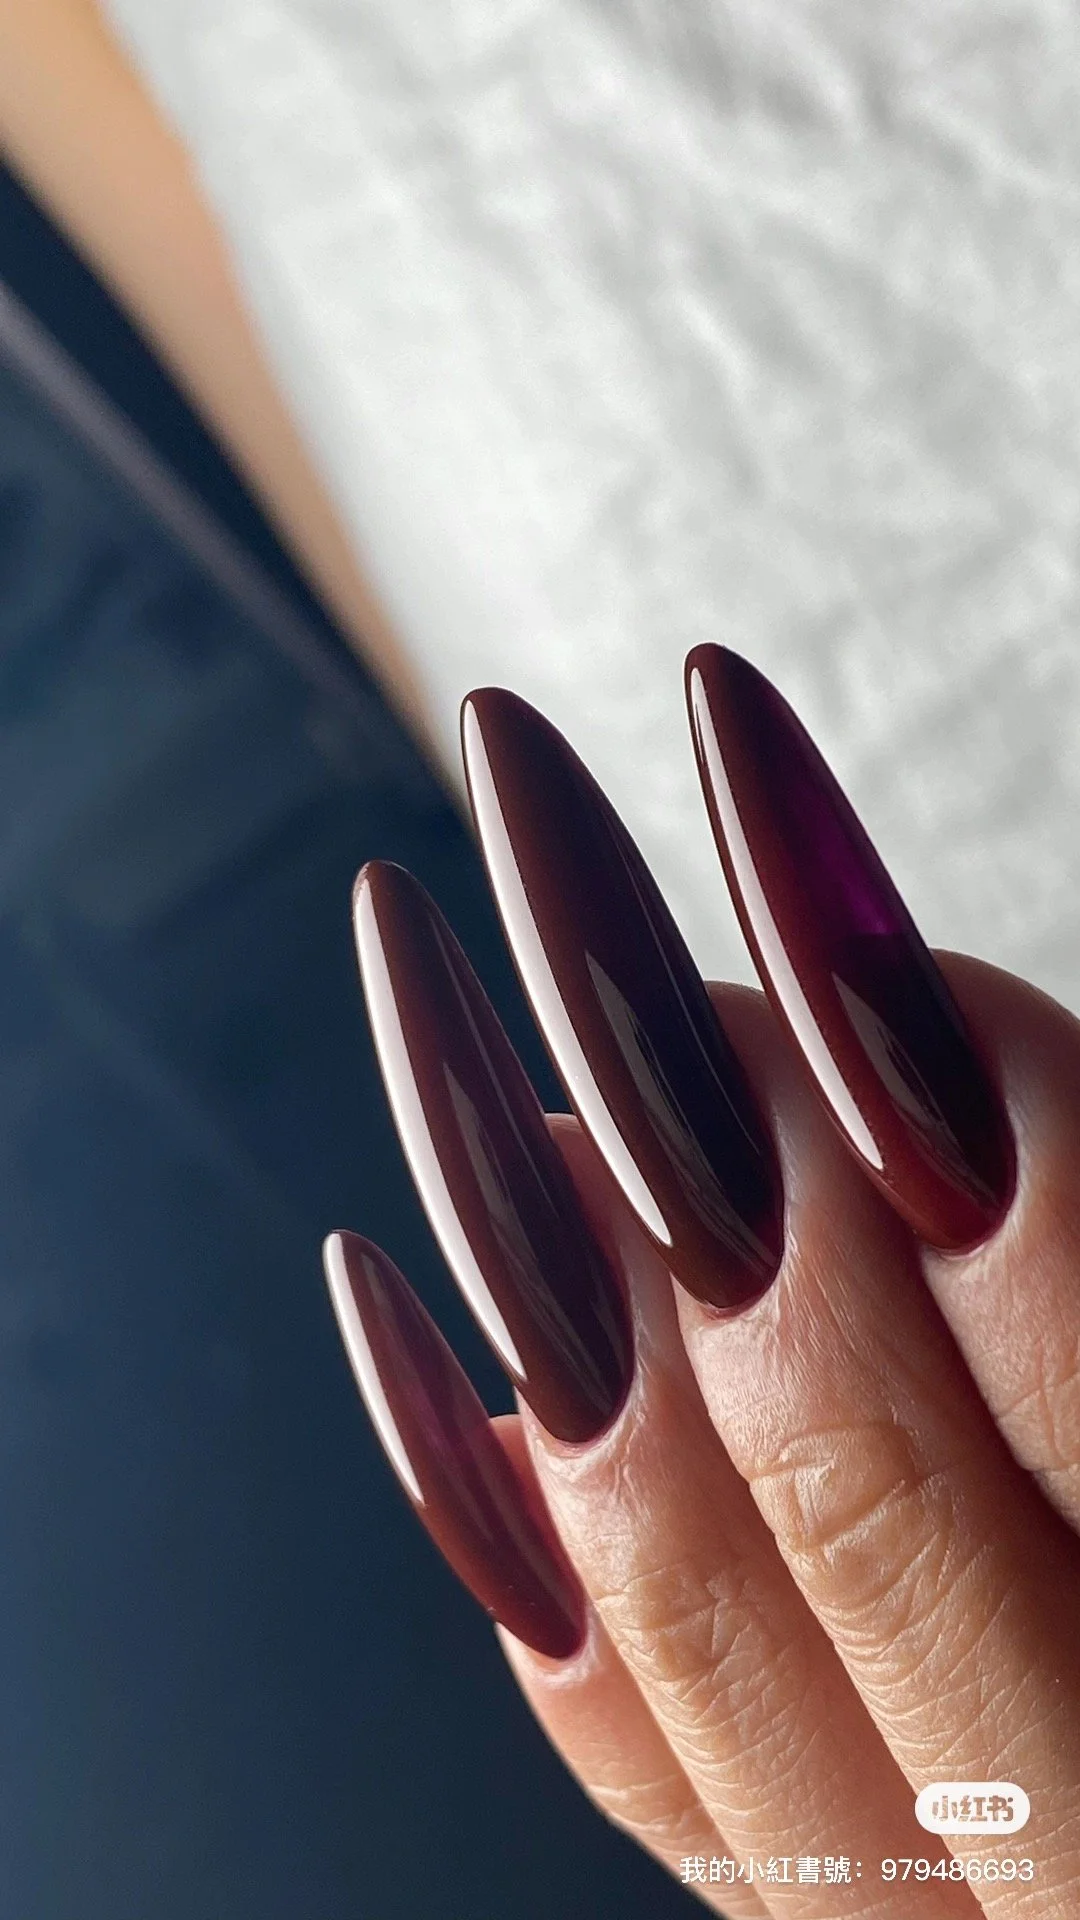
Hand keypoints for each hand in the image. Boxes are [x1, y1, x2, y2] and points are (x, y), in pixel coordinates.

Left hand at [326, 651, 1079, 1915]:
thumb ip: (1068, 1225)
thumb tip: (839, 1034)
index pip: (1078, 1335)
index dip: (900, 1036)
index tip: (751, 791)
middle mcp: (1067, 1834)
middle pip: (849, 1459)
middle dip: (695, 1115)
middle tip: (574, 883)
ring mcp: (897, 1901)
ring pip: (686, 1599)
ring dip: (558, 1276)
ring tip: (479, 1049)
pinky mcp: (776, 1904)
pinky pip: (605, 1731)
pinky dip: (493, 1501)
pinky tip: (420, 1305)